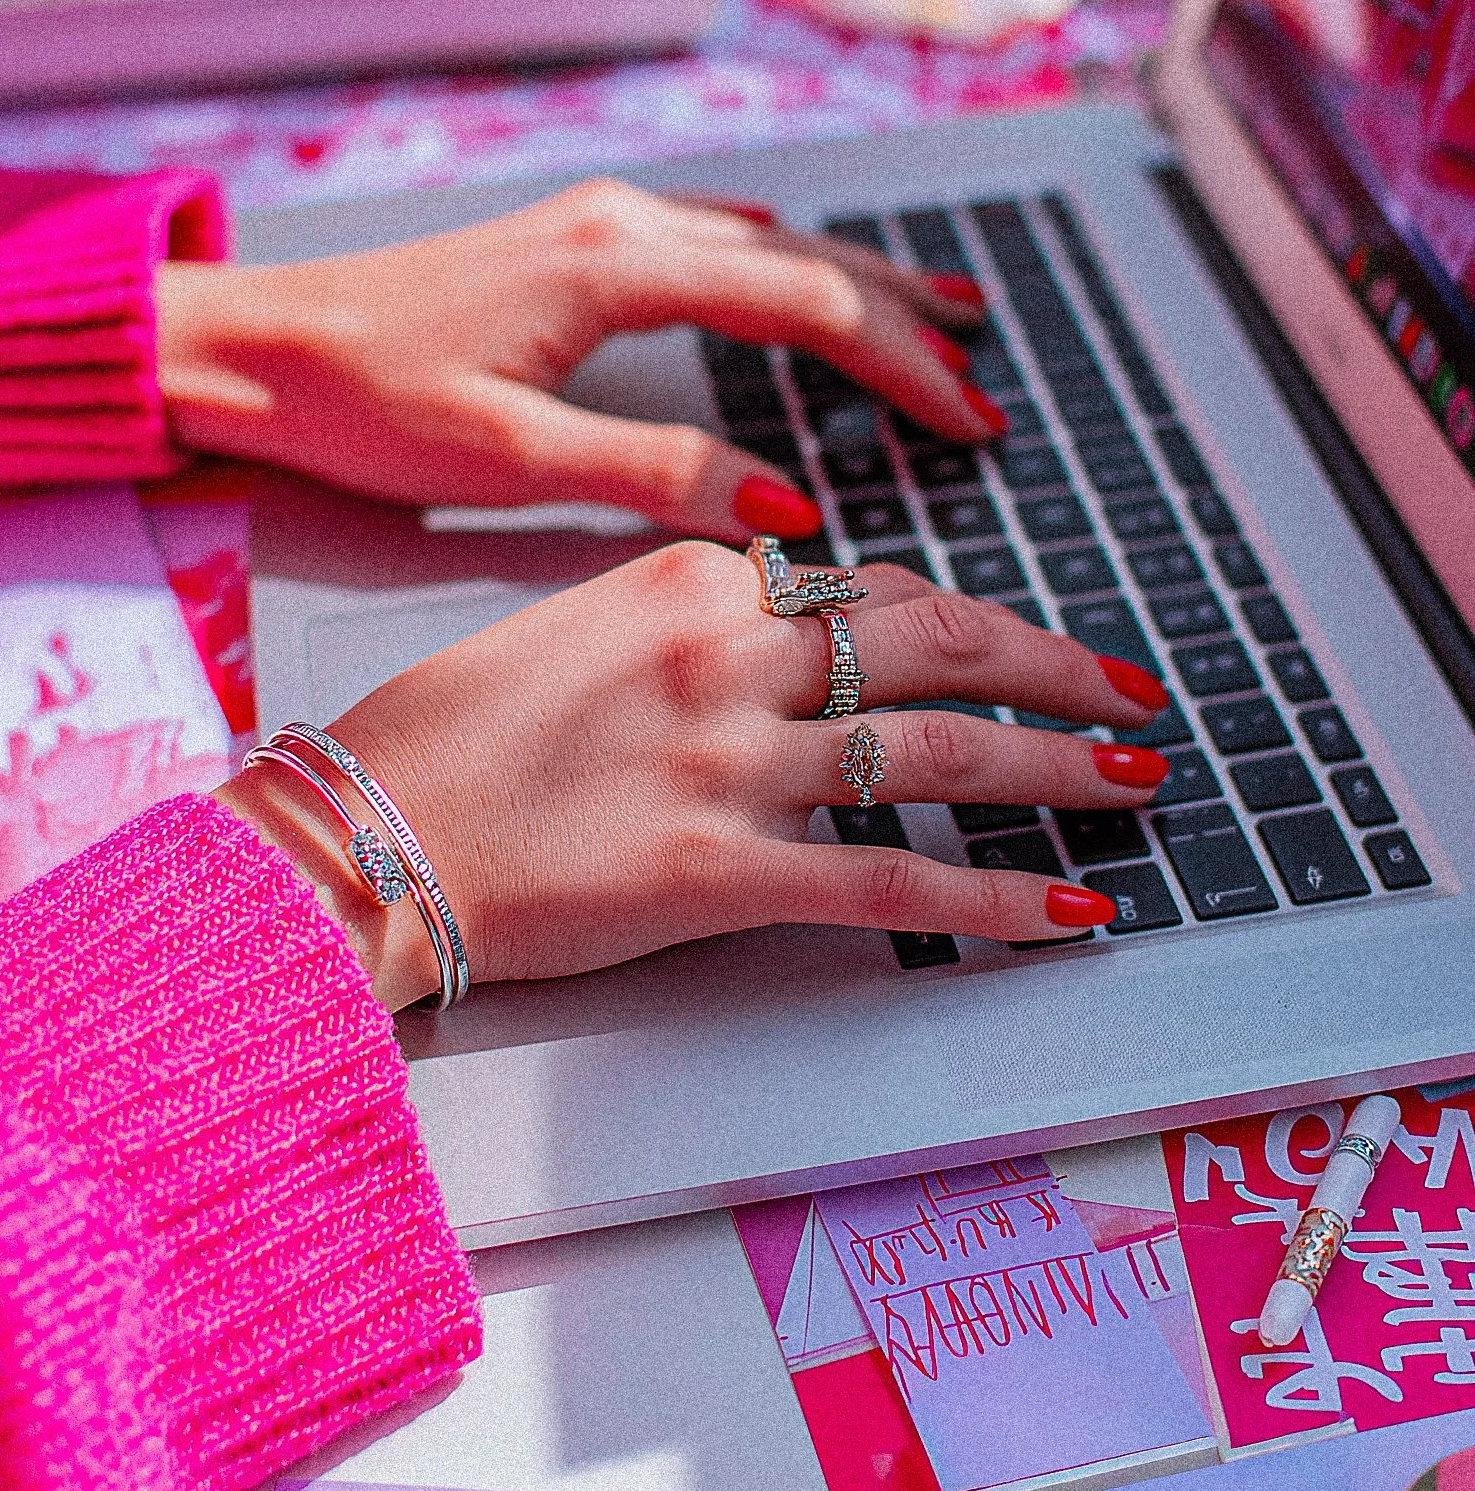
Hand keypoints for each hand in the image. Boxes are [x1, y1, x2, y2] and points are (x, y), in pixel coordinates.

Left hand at [155, 177, 1000, 541]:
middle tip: (985, 384)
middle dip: (904, 323)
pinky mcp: (572, 240)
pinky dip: (788, 269)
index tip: (970, 419)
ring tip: (946, 319)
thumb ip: (653, 477)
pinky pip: (716, 240)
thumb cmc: (359, 404)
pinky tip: (811, 281)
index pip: (801, 305)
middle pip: (803, 261)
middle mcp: (619, 224)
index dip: (900, 363)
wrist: (250, 344)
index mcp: (614, 269)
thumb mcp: (506, 462)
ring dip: (858, 284)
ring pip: (765, 243)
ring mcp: (597, 222)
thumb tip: (789, 504)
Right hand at [221, 549, 1169, 999]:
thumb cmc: (438, 736)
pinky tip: (1069, 911)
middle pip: (939, 640)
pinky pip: (893, 885)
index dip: (967, 619)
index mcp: (691, 579)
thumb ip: (686, 624)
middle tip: (1129, 689)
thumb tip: (778, 638)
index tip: (1019, 642)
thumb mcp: (570, 626)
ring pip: (942, 753)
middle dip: (1054, 662)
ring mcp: (731, 762)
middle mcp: (728, 653)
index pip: (871, 584)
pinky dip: (998, 900)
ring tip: (1137, 780)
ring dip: (1059, 767)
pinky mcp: (721, 872)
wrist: (354, 831)